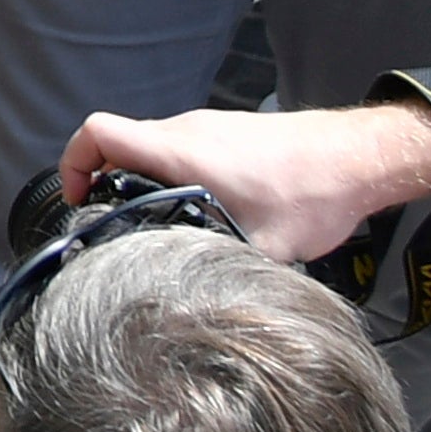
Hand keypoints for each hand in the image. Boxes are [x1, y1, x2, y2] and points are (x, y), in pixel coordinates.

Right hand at [55, 96, 430, 266]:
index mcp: (180, 151)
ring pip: (154, 152)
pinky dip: (177, 179)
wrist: (357, 158)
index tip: (78, 199)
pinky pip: (183, 152)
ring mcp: (207, 129)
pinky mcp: (228, 134)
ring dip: (147, 184)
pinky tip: (209, 215)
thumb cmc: (311, 193)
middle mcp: (186, 131)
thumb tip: (195, 302)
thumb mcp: (263, 246)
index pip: (98, 133)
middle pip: (121, 147)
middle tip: (123, 230)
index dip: (72, 162)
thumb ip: (218, 266)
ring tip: (169, 229)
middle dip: (110, 186)